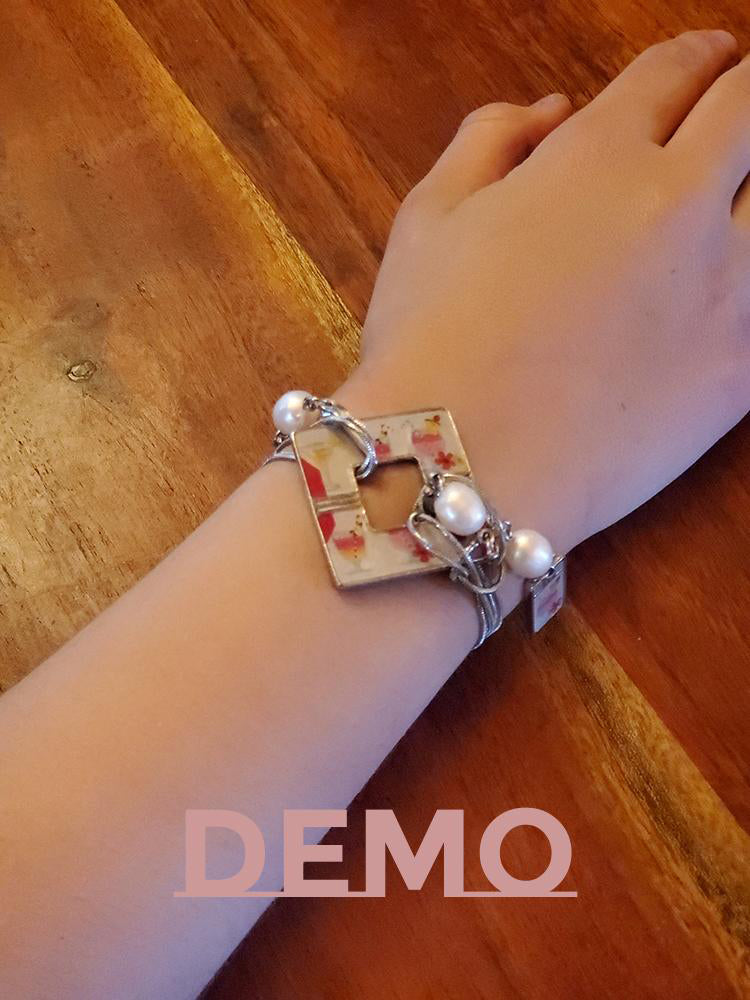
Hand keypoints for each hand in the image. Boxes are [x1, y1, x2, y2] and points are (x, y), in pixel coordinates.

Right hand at [340, 30, 749, 554]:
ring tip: (736, 201)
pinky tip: (736, 283)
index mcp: (599, 157)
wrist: (462, 466)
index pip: (676, 72)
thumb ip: (489, 140)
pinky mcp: (744, 369)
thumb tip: (550, 111)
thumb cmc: (428, 342)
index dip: (696, 56)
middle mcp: (680, 205)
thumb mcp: (427, 219)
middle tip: (738, 107)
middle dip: (747, 94)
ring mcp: (727, 289)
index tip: (705, 58)